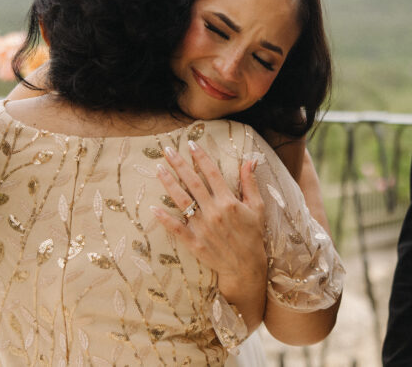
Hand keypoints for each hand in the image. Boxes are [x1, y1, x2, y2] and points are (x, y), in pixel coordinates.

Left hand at [151, 141, 267, 325]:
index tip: (190, 144)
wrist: (246, 267)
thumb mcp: (256, 207)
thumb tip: (250, 160)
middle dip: (179, 164)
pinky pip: (177, 229)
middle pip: (193, 183)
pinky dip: (165, 219)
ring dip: (169, 184)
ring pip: (182, 201)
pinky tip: (154, 208)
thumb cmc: (253, 235)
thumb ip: (249, 183)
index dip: (200, 157)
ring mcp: (202, 228)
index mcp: (229, 202)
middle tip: (167, 149)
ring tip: (158, 169)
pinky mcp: (194, 243)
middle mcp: (214, 212)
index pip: (212, 173)